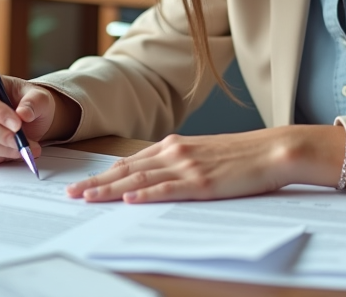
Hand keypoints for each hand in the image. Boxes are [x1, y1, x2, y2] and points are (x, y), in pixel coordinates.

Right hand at [0, 75, 75, 166]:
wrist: (31, 121)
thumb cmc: (31, 104)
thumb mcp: (40, 97)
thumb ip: (34, 102)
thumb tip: (23, 114)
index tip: (18, 124)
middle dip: (0, 134)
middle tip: (22, 141)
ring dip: (2, 149)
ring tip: (25, 148)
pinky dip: (0, 158)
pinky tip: (17, 153)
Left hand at [66, 125, 345, 202]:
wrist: (274, 149)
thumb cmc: (243, 155)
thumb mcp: (205, 154)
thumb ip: (180, 162)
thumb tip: (155, 177)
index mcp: (176, 145)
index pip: (131, 161)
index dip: (104, 173)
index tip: (83, 182)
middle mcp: (176, 152)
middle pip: (127, 170)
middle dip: (96, 182)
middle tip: (70, 194)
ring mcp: (188, 167)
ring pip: (139, 180)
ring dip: (110, 190)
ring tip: (87, 198)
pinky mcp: (202, 183)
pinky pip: (167, 190)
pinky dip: (145, 195)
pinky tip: (128, 200)